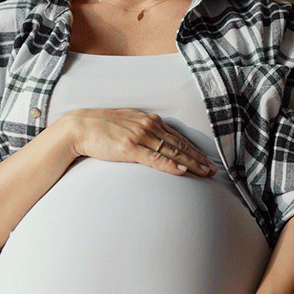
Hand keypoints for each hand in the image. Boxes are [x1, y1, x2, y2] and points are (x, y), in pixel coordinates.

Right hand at [56, 108, 215, 176]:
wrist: (81, 126)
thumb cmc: (103, 128)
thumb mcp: (129, 124)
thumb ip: (145, 130)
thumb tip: (158, 140)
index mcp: (150, 120)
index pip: (178, 137)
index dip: (194, 149)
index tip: (207, 160)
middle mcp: (149, 126)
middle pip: (180, 145)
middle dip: (198, 158)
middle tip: (212, 170)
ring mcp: (140, 136)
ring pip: (172, 152)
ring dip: (191, 163)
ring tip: (204, 173)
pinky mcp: (130, 147)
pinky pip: (155, 158)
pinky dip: (170, 165)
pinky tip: (182, 171)